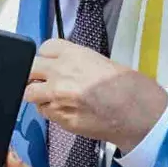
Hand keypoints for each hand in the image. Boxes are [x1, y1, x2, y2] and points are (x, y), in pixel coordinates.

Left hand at [24, 39, 167, 152]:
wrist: (138, 112)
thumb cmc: (128, 86)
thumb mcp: (100, 61)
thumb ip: (76, 62)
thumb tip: (62, 68)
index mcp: (73, 54)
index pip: (43, 48)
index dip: (45, 57)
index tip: (49, 63)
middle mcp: (61, 72)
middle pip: (30, 69)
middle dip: (34, 75)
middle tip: (44, 81)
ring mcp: (57, 96)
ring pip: (30, 93)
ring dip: (39, 95)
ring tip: (55, 98)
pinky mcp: (60, 118)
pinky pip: (44, 112)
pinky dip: (50, 111)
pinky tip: (67, 110)